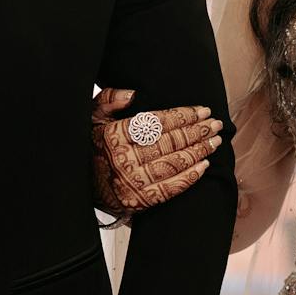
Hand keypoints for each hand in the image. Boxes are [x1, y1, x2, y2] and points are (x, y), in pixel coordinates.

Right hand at [92, 89, 221, 217]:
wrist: (80, 187)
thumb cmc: (89, 148)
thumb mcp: (91, 119)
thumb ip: (109, 100)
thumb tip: (133, 94)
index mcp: (115, 135)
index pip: (157, 123)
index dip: (183, 116)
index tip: (202, 110)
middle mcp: (125, 158)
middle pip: (170, 141)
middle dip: (197, 131)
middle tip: (215, 124)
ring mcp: (134, 181)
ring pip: (174, 163)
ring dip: (199, 151)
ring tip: (215, 141)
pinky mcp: (140, 200)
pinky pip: (171, 187)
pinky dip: (190, 176)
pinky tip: (203, 165)